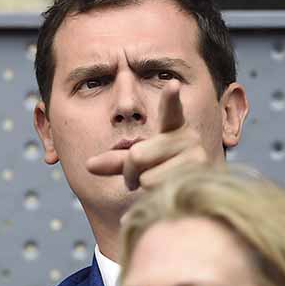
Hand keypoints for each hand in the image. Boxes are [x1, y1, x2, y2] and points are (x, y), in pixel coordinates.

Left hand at [86, 81, 215, 190]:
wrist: (187, 200)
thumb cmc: (161, 177)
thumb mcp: (135, 164)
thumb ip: (115, 160)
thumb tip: (89, 164)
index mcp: (175, 128)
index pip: (172, 111)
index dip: (171, 98)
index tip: (173, 84)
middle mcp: (189, 139)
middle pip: (136, 155)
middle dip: (129, 171)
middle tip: (137, 179)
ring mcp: (195, 160)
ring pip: (146, 176)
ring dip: (143, 185)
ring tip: (157, 186)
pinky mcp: (195, 180)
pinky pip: (155, 188)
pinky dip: (152, 196)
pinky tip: (167, 195)